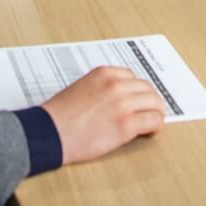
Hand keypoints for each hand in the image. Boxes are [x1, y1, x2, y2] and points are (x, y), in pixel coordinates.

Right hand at [41, 66, 165, 164]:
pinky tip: (150, 132)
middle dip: (151, 101)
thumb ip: (102, 89)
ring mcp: (122, 104)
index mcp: (104, 73)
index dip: (138, 91)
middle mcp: (116, 85)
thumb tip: (118, 100)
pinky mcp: (126, 125)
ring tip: (152, 122)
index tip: (139, 100)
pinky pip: (153, 121)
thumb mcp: (81, 88)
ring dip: (156, 113)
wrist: (49, 132)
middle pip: (148, 89)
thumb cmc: (59, 115)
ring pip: (155, 104)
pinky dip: (156, 126)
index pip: (133, 78)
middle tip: (150, 112)